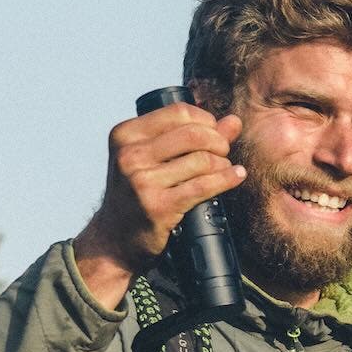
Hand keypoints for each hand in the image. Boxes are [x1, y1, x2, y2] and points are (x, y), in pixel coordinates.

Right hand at [71, 98, 244, 309]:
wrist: (115, 239)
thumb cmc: (138, 194)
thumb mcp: (153, 159)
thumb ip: (192, 137)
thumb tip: (234, 121)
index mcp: (125, 135)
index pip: (178, 112)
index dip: (206, 120)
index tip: (215, 134)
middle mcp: (129, 155)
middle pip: (194, 134)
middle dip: (219, 142)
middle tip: (223, 154)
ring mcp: (141, 181)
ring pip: (202, 160)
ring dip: (223, 165)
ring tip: (224, 170)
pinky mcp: (158, 206)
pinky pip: (204, 186)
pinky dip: (227, 179)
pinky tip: (236, 177)